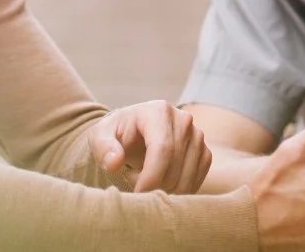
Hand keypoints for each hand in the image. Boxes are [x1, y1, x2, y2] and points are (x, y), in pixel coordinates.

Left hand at [87, 100, 210, 193]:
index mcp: (159, 111)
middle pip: (175, 165)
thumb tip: (115, 162)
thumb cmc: (116, 135)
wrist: (133, 133)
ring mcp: (197, 135)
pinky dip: (179, 189)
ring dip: (165, 188)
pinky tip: (161, 183)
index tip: (137, 193)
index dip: (151, 177)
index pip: (162, 149)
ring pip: (187, 175)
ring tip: (146, 178)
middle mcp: (183, 119)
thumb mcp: (100, 136)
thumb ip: (103, 148)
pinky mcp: (204, 151)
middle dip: (155, 185)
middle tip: (136, 183)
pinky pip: (196, 179)